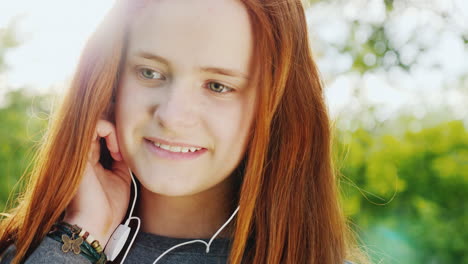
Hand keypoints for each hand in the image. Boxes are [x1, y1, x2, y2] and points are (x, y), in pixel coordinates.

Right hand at [63, 119, 131, 245]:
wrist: (95, 225)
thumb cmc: (108, 207)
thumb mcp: (120, 177)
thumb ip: (122, 160)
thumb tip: (129, 145)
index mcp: (88, 159)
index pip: (101, 132)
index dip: (117, 133)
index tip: (127, 152)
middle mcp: (80, 152)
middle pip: (98, 123)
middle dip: (117, 126)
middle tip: (130, 140)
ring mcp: (78, 150)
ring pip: (96, 121)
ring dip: (115, 130)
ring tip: (120, 151)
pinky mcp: (78, 151)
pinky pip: (94, 125)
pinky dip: (109, 131)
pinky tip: (116, 151)